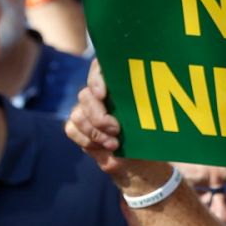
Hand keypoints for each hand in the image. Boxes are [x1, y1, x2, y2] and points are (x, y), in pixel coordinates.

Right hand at [64, 59, 170, 193]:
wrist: (141, 157)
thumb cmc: (149, 133)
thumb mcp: (153, 120)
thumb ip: (144, 108)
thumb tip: (143, 97)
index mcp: (117, 84)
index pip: (100, 68)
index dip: (97, 78)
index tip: (102, 94)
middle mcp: (99, 94)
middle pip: (86, 95)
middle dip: (99, 115)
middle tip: (116, 129)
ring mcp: (86, 110)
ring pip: (78, 114)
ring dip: (94, 131)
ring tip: (114, 144)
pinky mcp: (77, 127)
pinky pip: (72, 128)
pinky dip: (87, 140)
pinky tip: (104, 147)